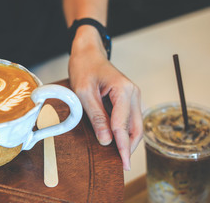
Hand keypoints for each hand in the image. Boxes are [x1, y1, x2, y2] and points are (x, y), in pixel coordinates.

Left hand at [68, 26, 142, 170]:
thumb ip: (96, 116)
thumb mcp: (84, 92)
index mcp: (124, 90)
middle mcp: (133, 94)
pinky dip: (122, 132)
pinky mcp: (126, 99)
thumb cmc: (84, 68)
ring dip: (127, 141)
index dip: (122, 146)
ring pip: (134, 125)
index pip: (123, 124)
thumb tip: (106, 140)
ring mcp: (131, 97)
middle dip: (129, 147)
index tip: (122, 163)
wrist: (87, 53)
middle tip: (122, 165)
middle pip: (135, 128)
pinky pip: (127, 119)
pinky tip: (115, 141)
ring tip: (119, 157)